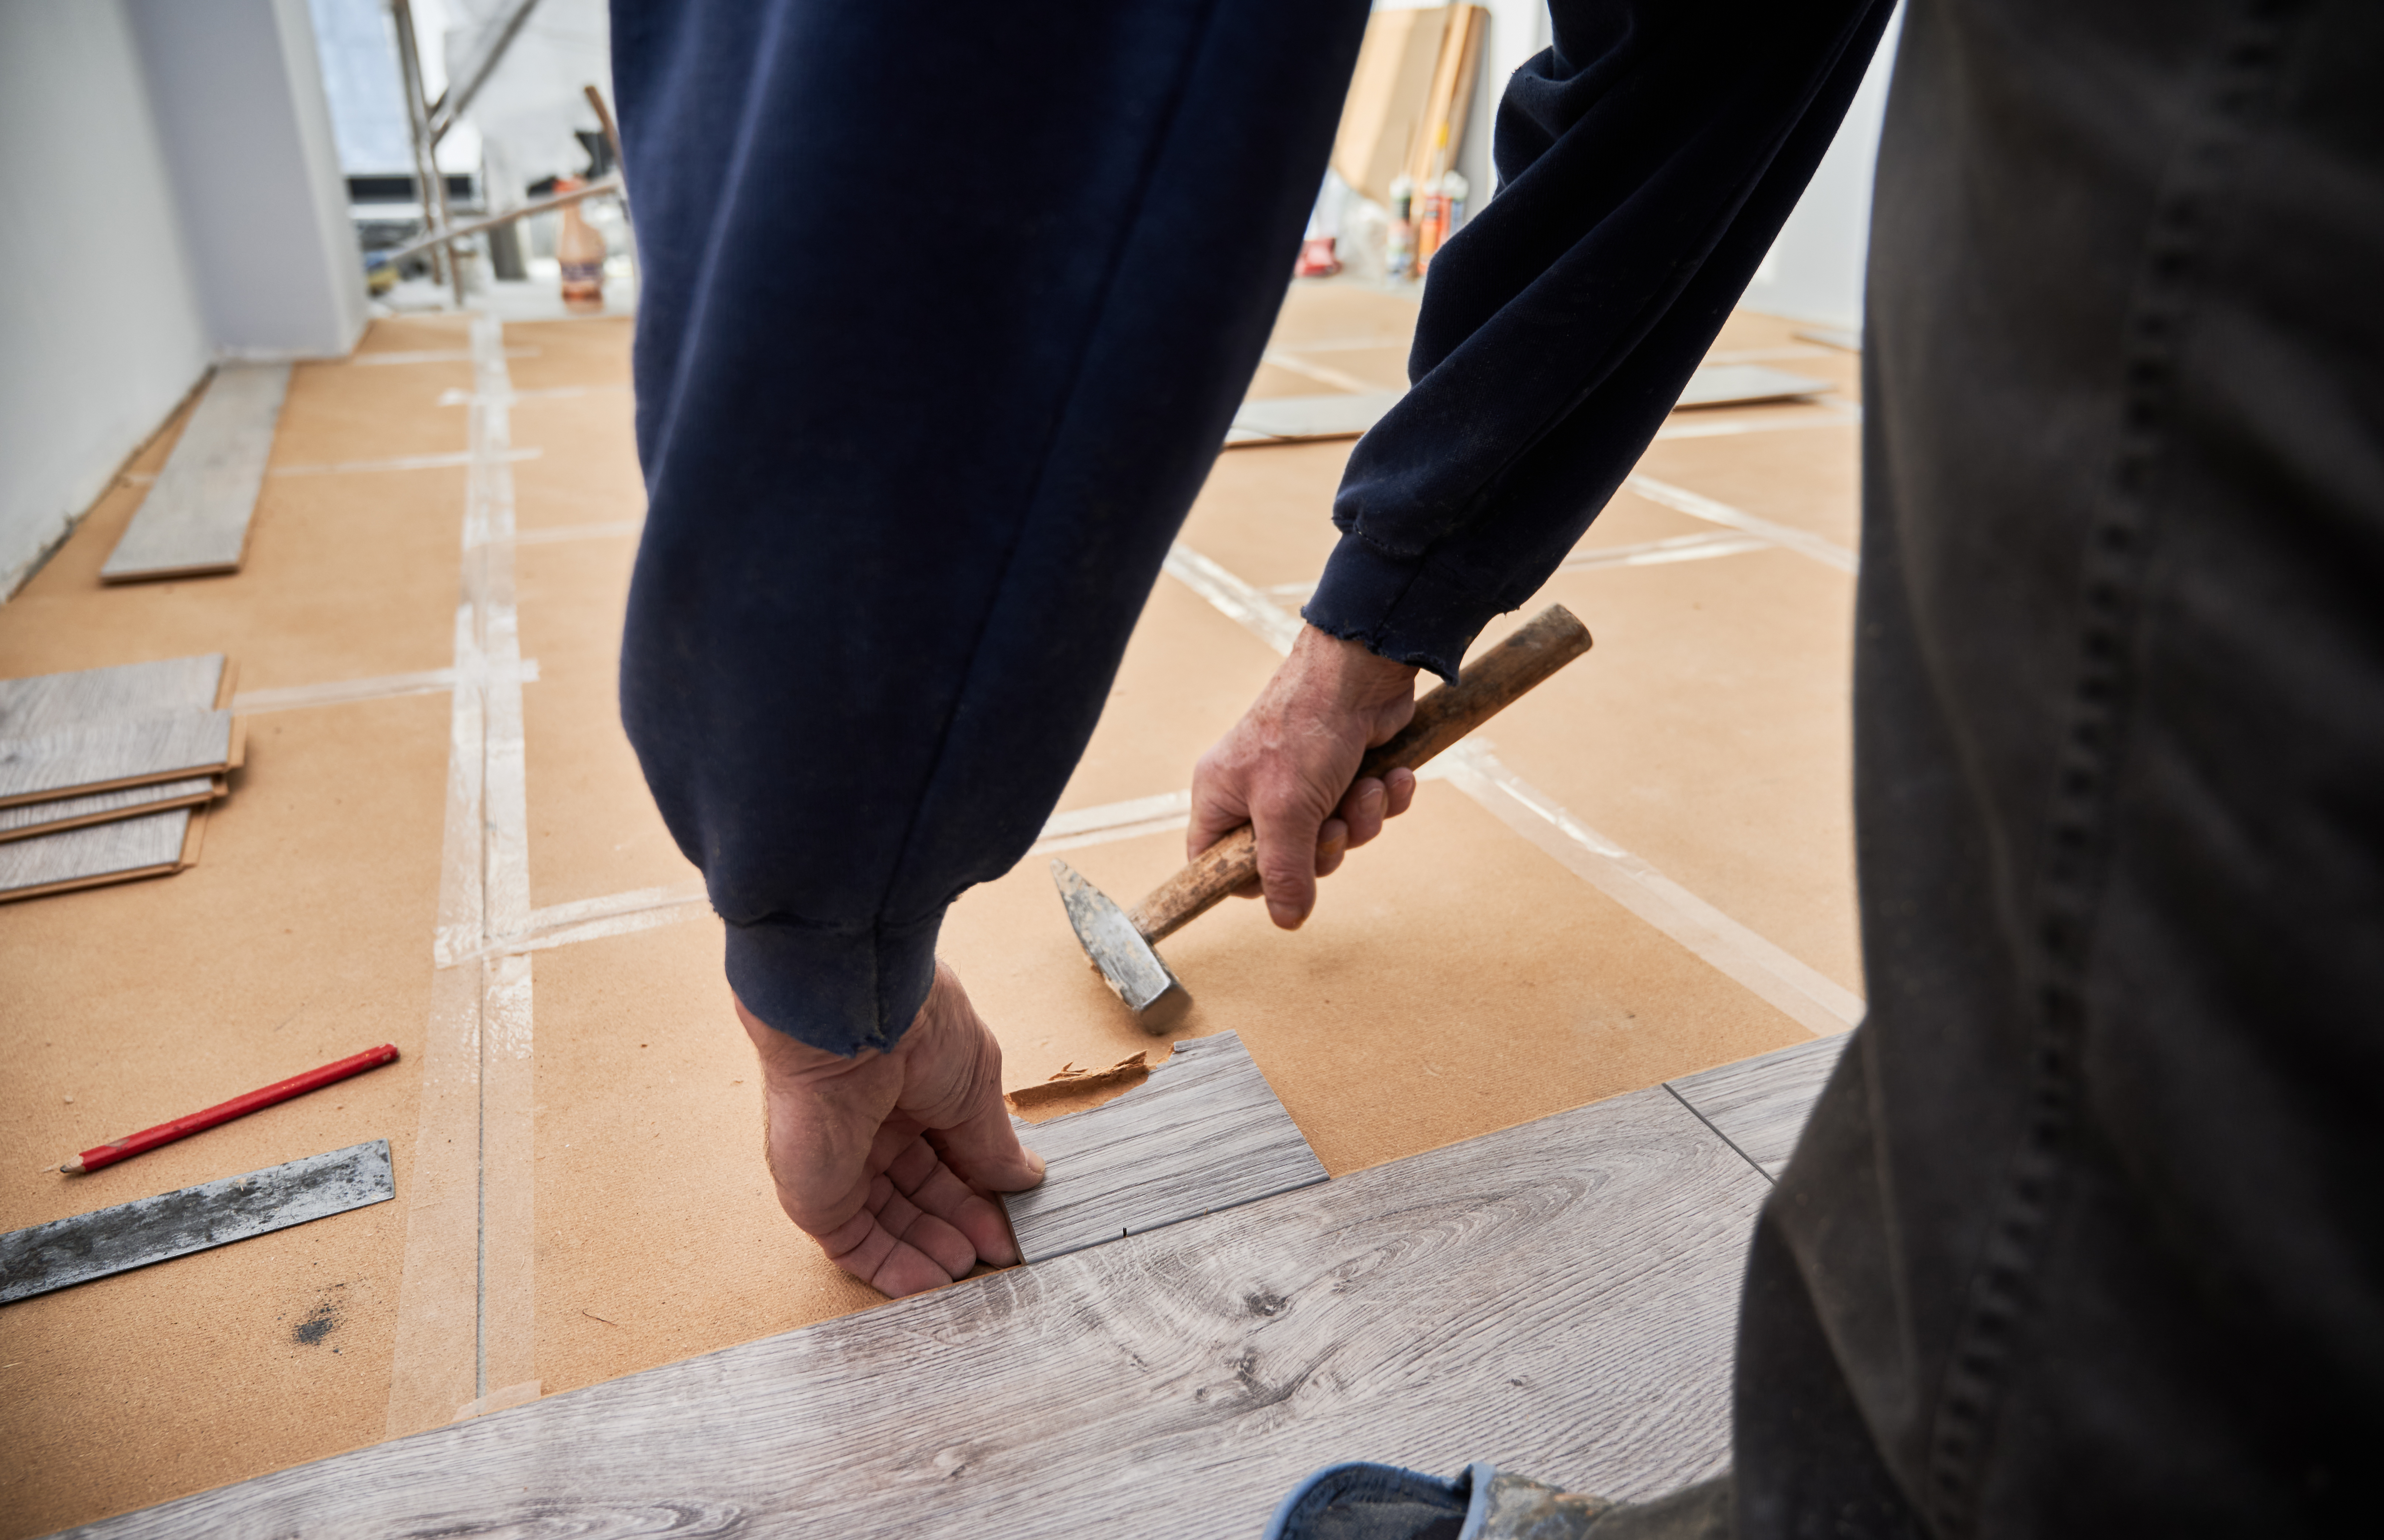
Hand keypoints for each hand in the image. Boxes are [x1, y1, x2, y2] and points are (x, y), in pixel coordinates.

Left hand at [738, 961, 1043, 1297]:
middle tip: (999, 1252)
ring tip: (969, 1268)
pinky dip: (892, 1268)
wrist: (854, 1020)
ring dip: (932, 1250)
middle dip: (964, 1224)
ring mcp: (843, 1163)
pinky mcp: (815, 1196)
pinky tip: (930, 1282)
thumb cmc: (919, 1029)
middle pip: (925, 1194)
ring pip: (891, 1225)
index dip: (984, 1190)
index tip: (1013, 1217)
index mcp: (915, 1093)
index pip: (952, 1156)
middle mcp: (875, 1129)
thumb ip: (994, 1142)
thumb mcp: (978, 1087)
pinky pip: (854, 1244)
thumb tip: (1027, 1177)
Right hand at [1190, 623, 1420, 929]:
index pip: (1215, 863)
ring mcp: (1304, 781)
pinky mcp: (1345, 771)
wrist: (1363, 668)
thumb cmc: (1306, 728)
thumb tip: (1286, 921)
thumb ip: (1283, 871)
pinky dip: (1383, 797)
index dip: (1249, 883)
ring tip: (1368, 789)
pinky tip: (1392, 775)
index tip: (1282, 886)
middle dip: (1325, 848)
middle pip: (1287, 860)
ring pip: (1335, 836)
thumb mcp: (1285, 810)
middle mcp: (1259, 791)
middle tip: (1335, 825)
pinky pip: (1364, 810)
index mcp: (1222, 796)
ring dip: (1362, 820)